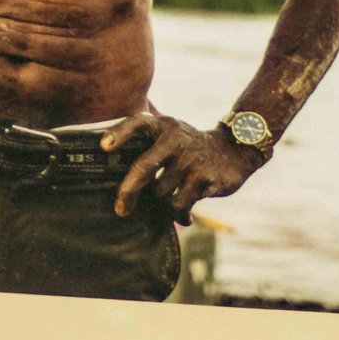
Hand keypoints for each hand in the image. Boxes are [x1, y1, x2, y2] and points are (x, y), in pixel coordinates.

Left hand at [105, 111, 264, 219]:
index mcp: (164, 127)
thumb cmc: (189, 145)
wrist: (234, 149)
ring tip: (170, 198)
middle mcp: (176, 141)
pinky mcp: (205, 180)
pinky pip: (180, 206)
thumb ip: (144, 140)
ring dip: (162, 202)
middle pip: (143, 168)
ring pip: (161, 194)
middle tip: (121, 209)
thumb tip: (105, 155)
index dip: (119, 133)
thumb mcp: (170, 132)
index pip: (138, 123)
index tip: (104, 146)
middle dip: (128, 191)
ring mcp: (191, 161)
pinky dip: (179, 215)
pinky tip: (183, 216)